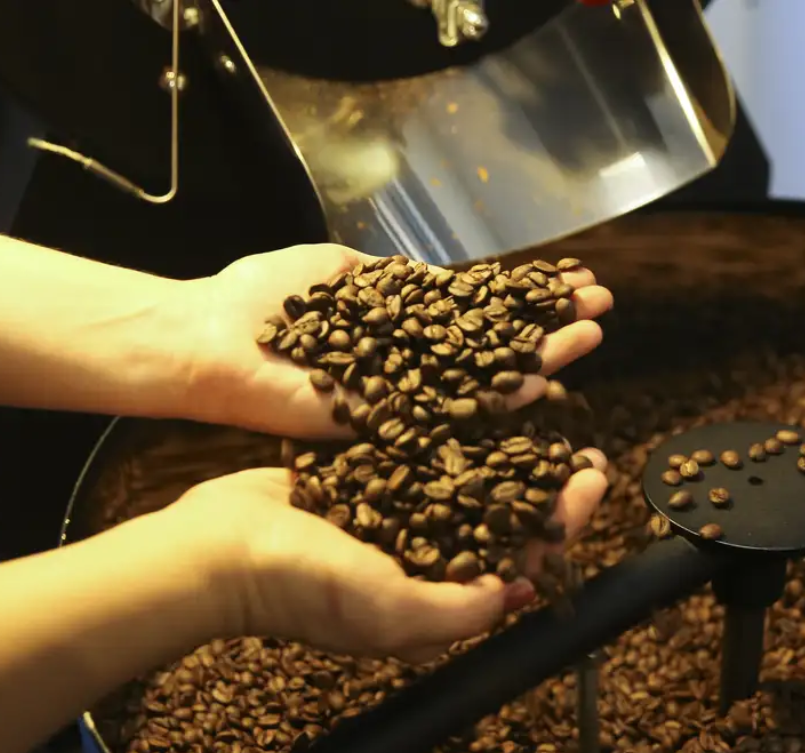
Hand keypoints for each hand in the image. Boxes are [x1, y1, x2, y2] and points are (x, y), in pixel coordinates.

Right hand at [165, 456, 608, 662]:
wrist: (211, 549)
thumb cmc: (296, 585)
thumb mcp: (386, 607)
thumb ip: (456, 609)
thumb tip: (520, 593)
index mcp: (433, 594)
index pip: (518, 559)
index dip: (561, 520)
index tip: (593, 477)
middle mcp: (420, 556)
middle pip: (501, 517)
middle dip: (546, 484)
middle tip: (582, 445)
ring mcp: (391, 515)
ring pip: (466, 480)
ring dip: (508, 450)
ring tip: (543, 413)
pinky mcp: (362, 479)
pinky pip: (420, 452)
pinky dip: (453, 429)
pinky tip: (479, 399)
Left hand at [177, 244, 613, 438]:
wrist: (204, 337)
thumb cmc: (259, 301)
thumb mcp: (336, 271)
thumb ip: (390, 279)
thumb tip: (437, 276)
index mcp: (400, 337)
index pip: (476, 318)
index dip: (522, 300)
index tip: (567, 279)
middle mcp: (409, 374)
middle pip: (492, 354)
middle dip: (547, 328)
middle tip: (600, 307)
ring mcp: (401, 403)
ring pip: (483, 389)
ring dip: (540, 361)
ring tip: (591, 335)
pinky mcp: (383, 430)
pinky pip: (447, 418)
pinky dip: (495, 401)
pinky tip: (542, 382)